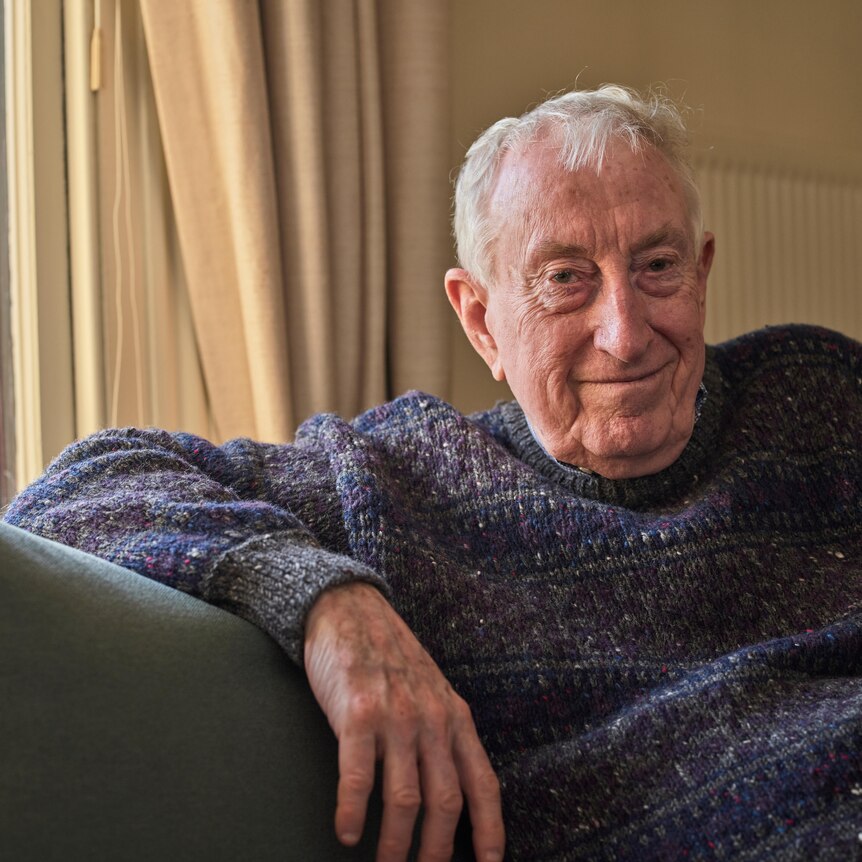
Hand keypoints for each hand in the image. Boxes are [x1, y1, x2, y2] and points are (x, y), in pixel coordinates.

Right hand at [304, 581, 504, 861]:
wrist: (350, 608)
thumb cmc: (390, 654)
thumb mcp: (432, 689)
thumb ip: (444, 732)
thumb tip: (449, 791)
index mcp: (455, 715)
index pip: (484, 784)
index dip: (490, 831)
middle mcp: (432, 718)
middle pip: (446, 803)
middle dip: (436, 852)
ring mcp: (396, 715)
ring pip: (405, 799)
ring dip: (395, 845)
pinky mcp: (358, 712)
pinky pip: (359, 777)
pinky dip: (354, 813)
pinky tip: (346, 832)